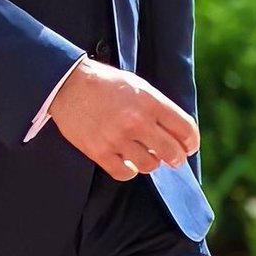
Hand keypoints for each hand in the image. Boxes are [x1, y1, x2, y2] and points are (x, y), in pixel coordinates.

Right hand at [48, 58, 198, 180]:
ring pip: (150, 165)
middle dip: (176, 158)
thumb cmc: (103, 83)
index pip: (186, 130)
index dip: (191, 142)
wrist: (65, 83)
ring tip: (142, 154)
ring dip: (150, 162)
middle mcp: (136, 121)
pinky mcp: (99, 151)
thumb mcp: (136, 85)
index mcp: (149, 102)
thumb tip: (176, 132)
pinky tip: (126, 161)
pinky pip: (124, 173)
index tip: (187, 146)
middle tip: (171, 157)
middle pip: (172, 153)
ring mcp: (117, 138)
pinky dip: (128, 170)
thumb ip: (157, 107)